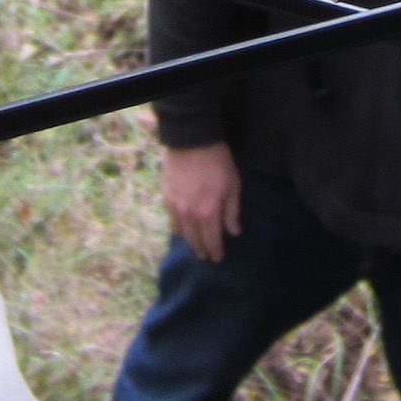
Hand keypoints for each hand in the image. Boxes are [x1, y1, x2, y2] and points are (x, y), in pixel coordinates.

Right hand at [161, 142, 242, 262]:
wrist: (191, 141)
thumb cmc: (217, 162)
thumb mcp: (233, 185)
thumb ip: (232, 211)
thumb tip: (234, 232)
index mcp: (209, 213)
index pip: (212, 240)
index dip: (216, 251)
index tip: (218, 258)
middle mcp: (190, 215)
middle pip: (195, 240)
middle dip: (202, 250)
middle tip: (205, 257)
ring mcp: (176, 207)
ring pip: (181, 232)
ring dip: (189, 241)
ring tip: (194, 245)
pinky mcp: (166, 198)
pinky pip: (171, 220)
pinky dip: (177, 228)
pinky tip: (180, 230)